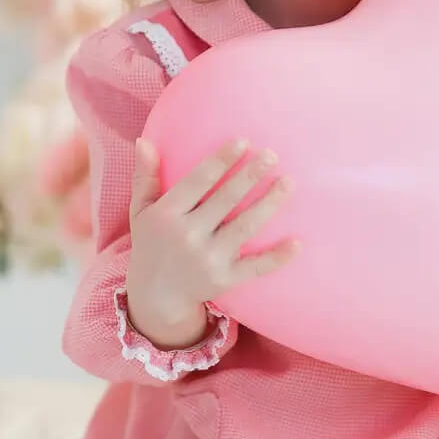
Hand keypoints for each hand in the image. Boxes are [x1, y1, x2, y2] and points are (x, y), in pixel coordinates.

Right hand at [125, 137, 296, 348]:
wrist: (155, 297)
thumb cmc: (153, 244)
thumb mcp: (141, 211)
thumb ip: (144, 177)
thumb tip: (145, 141)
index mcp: (168, 215)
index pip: (198, 182)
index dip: (220, 161)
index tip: (243, 141)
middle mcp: (188, 236)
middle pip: (225, 200)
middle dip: (250, 175)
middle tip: (272, 155)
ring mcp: (208, 259)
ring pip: (244, 227)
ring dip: (269, 204)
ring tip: (288, 182)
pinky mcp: (225, 280)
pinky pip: (254, 267)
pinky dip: (276, 257)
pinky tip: (297, 243)